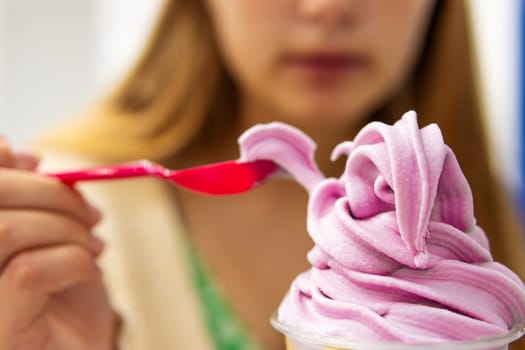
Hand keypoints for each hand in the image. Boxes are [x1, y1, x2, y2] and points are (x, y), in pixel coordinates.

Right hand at [0, 141, 114, 349]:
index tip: (39, 162)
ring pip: (6, 230)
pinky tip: (92, 273)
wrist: (80, 348)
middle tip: (92, 215)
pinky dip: (74, 261)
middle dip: (51, 193)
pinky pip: (29, 271)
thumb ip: (28, 196)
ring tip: (95, 247)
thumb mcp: (49, 234)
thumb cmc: (62, 290)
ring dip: (67, 230)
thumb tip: (14, 151)